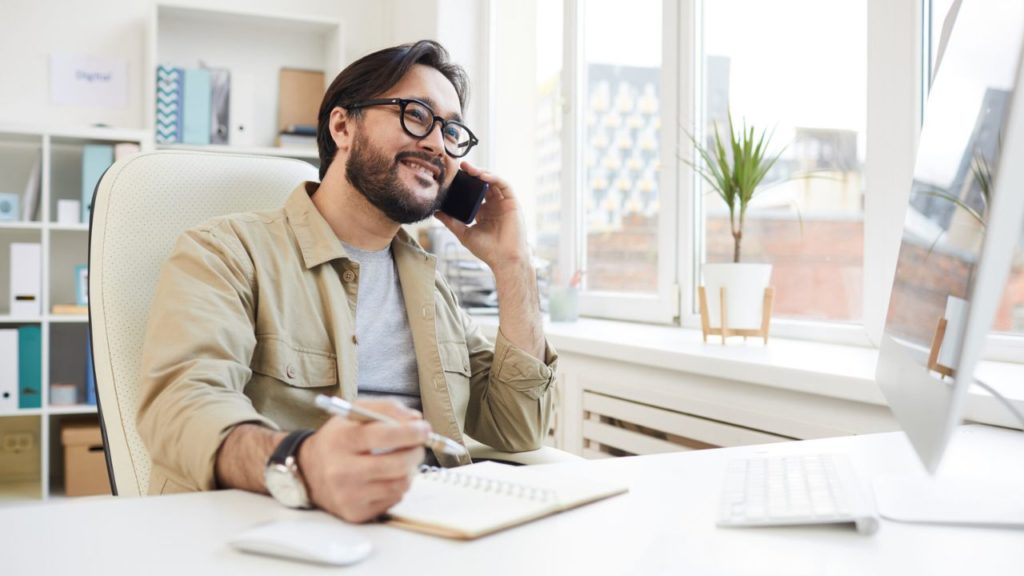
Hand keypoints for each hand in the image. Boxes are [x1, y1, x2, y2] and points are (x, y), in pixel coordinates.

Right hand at [297, 399, 428, 522]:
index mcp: (341, 440)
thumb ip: (386, 408)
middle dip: (416, 452)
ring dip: (409, 470)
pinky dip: (397, 486)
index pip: (384, 435)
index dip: (411, 432)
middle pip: (397, 464)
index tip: (424, 428)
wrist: (308, 471)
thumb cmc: (338, 438)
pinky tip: (387, 477)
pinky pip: (393, 499)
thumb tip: (416, 420)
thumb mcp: (354, 413)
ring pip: (400, 484)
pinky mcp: (356, 513)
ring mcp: (348, 495)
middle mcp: (342, 470)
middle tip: (418, 445)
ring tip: (401, 460)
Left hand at [435, 161, 529, 269]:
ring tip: (470, 169)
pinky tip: (483, 176)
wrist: (504, 260)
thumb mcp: (464, 233)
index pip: (474, 192)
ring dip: (482, 173)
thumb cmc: (487, 250)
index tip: (453, 176)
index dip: (465, 184)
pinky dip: (494, 178)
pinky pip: (504, 185)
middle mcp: (494, 206)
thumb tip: (435, 212)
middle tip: (461, 166)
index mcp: (484, 212)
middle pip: (483, 184)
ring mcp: (504, 204)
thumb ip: (450, 222)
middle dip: (473, 173)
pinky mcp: (513, 203)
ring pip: (494, 181)